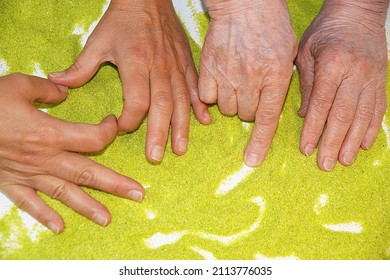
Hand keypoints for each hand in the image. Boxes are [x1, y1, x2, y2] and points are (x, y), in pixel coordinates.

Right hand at [0, 73, 143, 232]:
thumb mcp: (18, 85)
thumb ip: (47, 89)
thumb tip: (65, 91)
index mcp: (51, 134)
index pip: (94, 138)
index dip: (110, 130)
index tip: (113, 123)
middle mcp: (46, 159)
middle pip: (89, 173)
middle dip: (116, 184)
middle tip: (139, 194)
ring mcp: (29, 174)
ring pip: (65, 193)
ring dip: (88, 207)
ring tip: (108, 219)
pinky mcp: (11, 182)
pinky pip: (30, 204)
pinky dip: (44, 216)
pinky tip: (60, 227)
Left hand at [48, 0, 210, 162]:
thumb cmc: (123, 20)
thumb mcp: (98, 41)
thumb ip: (80, 67)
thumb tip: (57, 83)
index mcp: (136, 62)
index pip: (137, 100)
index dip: (129, 120)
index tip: (120, 129)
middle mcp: (159, 68)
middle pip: (162, 106)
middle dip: (159, 134)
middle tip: (155, 157)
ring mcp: (176, 67)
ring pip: (182, 101)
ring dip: (182, 127)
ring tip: (180, 149)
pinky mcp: (186, 64)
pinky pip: (195, 87)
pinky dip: (200, 105)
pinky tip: (204, 122)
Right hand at [199, 0, 296, 166]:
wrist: (245, 3)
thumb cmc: (271, 23)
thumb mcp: (290, 51)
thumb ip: (284, 81)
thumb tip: (277, 106)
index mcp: (276, 76)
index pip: (267, 119)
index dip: (259, 143)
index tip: (252, 161)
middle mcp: (252, 79)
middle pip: (246, 115)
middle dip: (249, 108)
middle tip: (251, 88)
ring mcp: (228, 75)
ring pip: (226, 108)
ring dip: (231, 101)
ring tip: (235, 80)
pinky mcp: (209, 70)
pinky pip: (207, 97)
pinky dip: (212, 93)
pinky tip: (219, 79)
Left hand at [295, 0, 388, 170]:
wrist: (357, 11)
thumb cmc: (326, 31)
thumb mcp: (306, 52)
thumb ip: (305, 84)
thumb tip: (304, 116)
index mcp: (332, 65)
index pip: (321, 105)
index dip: (313, 130)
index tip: (306, 149)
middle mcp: (355, 73)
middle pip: (343, 115)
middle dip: (333, 142)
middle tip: (326, 164)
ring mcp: (372, 77)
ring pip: (362, 115)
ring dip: (352, 141)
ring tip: (344, 160)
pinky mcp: (382, 79)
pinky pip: (378, 107)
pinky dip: (371, 128)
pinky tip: (364, 144)